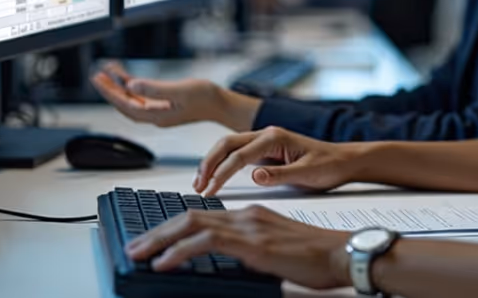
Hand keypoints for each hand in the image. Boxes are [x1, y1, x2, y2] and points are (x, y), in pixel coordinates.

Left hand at [90, 62, 220, 127]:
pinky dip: (134, 87)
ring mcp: (159, 111)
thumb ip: (154, 89)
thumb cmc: (205, 98)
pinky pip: (143, 97)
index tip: (99, 79)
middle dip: (111, 90)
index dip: (110, 92)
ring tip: (109, 73)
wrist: (221, 104)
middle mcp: (154, 115)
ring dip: (120, 87)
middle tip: (98, 76)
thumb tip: (132, 85)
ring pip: (133, 100)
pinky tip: (129, 78)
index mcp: (156, 115)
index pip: (125, 104)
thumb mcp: (179, 90)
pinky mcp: (165, 105)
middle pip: (125, 104)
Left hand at [126, 206, 351, 289]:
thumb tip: (228, 261)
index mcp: (251, 215)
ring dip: (160, 240)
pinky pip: (208, 243)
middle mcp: (247, 215)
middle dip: (157, 233)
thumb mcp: (275, 250)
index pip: (202, 217)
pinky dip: (181, 251)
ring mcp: (250, 227)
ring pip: (192, 226)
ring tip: (139, 254)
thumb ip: (250, 249)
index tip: (152, 242)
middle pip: (190, 217)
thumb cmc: (317, 256)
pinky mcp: (254, 244)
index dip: (172, 228)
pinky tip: (165, 262)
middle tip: (134, 247)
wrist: (343, 253)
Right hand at [195, 126, 362, 194]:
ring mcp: (264, 142)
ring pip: (229, 147)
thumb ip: (281, 175)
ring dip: (212, 163)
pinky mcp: (265, 152)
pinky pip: (237, 155)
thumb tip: (255, 176)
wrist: (343, 161)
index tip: (210, 190)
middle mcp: (267, 135)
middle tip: (198, 186)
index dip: (222, 173)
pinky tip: (215, 178)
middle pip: (227, 144)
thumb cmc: (329, 165)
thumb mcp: (308, 173)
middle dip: (209, 163)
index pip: (239, 155)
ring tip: (200, 183)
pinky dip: (222, 165)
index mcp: (275, 137)